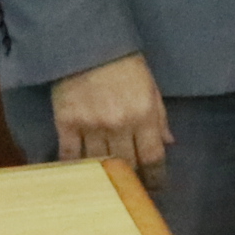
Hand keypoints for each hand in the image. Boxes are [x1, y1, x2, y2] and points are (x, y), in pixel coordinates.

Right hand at [51, 52, 173, 187]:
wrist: (86, 44)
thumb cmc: (124, 64)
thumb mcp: (151, 86)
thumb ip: (159, 117)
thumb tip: (168, 143)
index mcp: (144, 114)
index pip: (153, 156)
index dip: (156, 176)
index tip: (157, 186)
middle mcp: (118, 124)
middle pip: (127, 164)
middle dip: (133, 180)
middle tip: (133, 189)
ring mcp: (90, 126)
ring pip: (99, 164)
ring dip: (105, 177)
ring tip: (108, 189)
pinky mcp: (66, 123)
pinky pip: (69, 155)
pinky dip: (74, 168)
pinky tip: (79, 177)